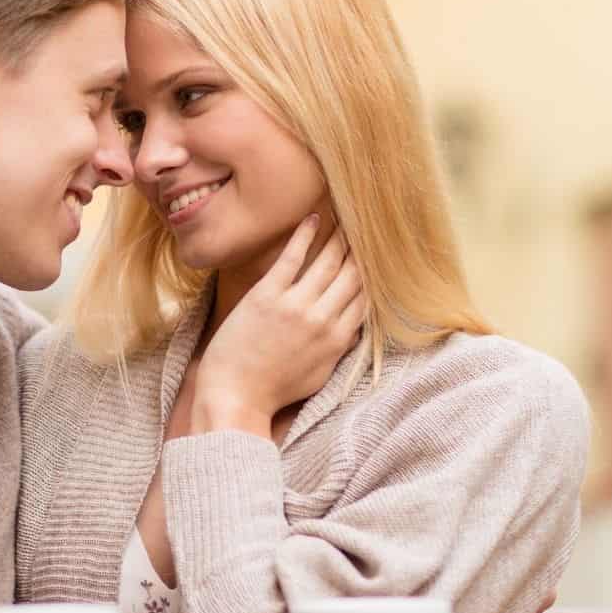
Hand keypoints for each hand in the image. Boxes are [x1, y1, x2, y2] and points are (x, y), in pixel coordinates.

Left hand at [192, 216, 366, 437]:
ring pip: (328, 262)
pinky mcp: (267, 295)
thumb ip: (339, 349)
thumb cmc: (274, 390)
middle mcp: (322, 319)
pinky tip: (313, 217)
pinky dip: (304, 235)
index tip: (376, 255)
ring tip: (346, 217)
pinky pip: (292, 258)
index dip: (372, 274)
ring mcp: (295, 305)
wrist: (235, 395)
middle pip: (353, 275)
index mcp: (338, 340)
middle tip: (367, 226)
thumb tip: (353, 328)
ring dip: (340, 237)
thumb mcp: (319, 376)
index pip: (365, 297)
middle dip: (362, 250)